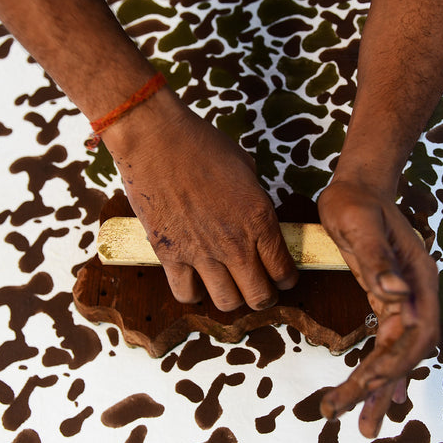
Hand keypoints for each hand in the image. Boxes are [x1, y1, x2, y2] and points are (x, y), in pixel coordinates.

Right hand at [105, 91, 297, 310]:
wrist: (157, 140)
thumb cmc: (202, 145)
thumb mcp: (246, 169)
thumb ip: (255, 201)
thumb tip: (256, 216)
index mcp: (259, 219)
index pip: (283, 271)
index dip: (286, 281)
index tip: (282, 279)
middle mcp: (235, 243)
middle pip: (259, 297)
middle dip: (263, 297)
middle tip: (258, 289)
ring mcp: (201, 252)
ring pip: (226, 302)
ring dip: (231, 298)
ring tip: (227, 286)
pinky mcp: (170, 255)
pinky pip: (186, 294)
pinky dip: (193, 293)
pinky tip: (195, 281)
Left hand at [316, 179, 438, 436]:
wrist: (358, 186)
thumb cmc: (358, 202)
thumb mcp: (362, 224)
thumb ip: (379, 260)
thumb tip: (395, 295)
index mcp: (419, 281)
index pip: (414, 335)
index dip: (394, 365)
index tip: (366, 386)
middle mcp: (417, 296)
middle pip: (407, 353)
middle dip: (383, 390)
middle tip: (358, 425)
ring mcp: (405, 300)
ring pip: (398, 354)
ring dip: (382, 390)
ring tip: (366, 425)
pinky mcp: (388, 301)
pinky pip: (389, 343)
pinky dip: (384, 370)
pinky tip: (380, 394)